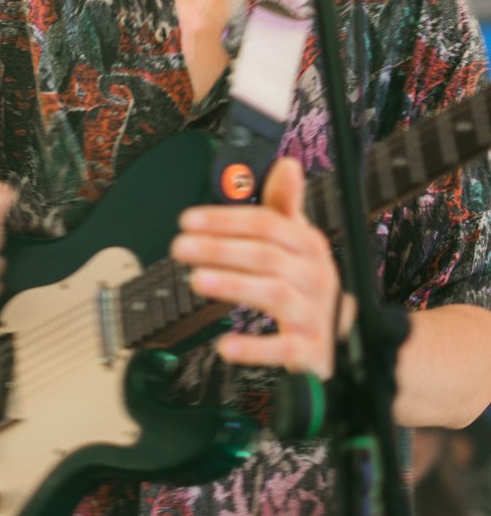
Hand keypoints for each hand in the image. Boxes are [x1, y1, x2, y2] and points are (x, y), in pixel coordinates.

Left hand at [170, 157, 353, 378]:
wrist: (334, 338)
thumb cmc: (305, 284)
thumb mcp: (297, 243)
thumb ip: (284, 207)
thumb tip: (286, 165)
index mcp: (309, 246)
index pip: (267, 224)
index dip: (226, 220)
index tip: (188, 220)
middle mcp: (316, 276)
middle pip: (266, 256)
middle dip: (220, 249)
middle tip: (181, 247)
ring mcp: (315, 314)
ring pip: (275, 294)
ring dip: (233, 285)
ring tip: (197, 280)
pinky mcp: (308, 349)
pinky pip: (282, 348)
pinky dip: (254, 347)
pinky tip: (226, 346)